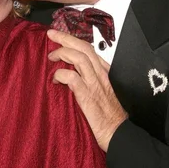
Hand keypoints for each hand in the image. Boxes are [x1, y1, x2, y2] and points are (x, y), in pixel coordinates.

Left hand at [47, 29, 127, 151]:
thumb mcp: (101, 93)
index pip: (89, 49)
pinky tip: (55, 79)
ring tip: (51, 57)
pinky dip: (61, 74)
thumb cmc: (110, 117)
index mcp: (105, 73)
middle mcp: (101, 75)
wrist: (118, 133)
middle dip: (66, 38)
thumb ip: (89, 82)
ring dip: (63, 53)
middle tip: (51, 34)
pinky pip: (72, 78)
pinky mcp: (88, 96)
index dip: (74, 40)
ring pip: (79, 58)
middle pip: (84, 48)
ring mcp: (95, 85)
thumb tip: (70, 75)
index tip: (61, 36)